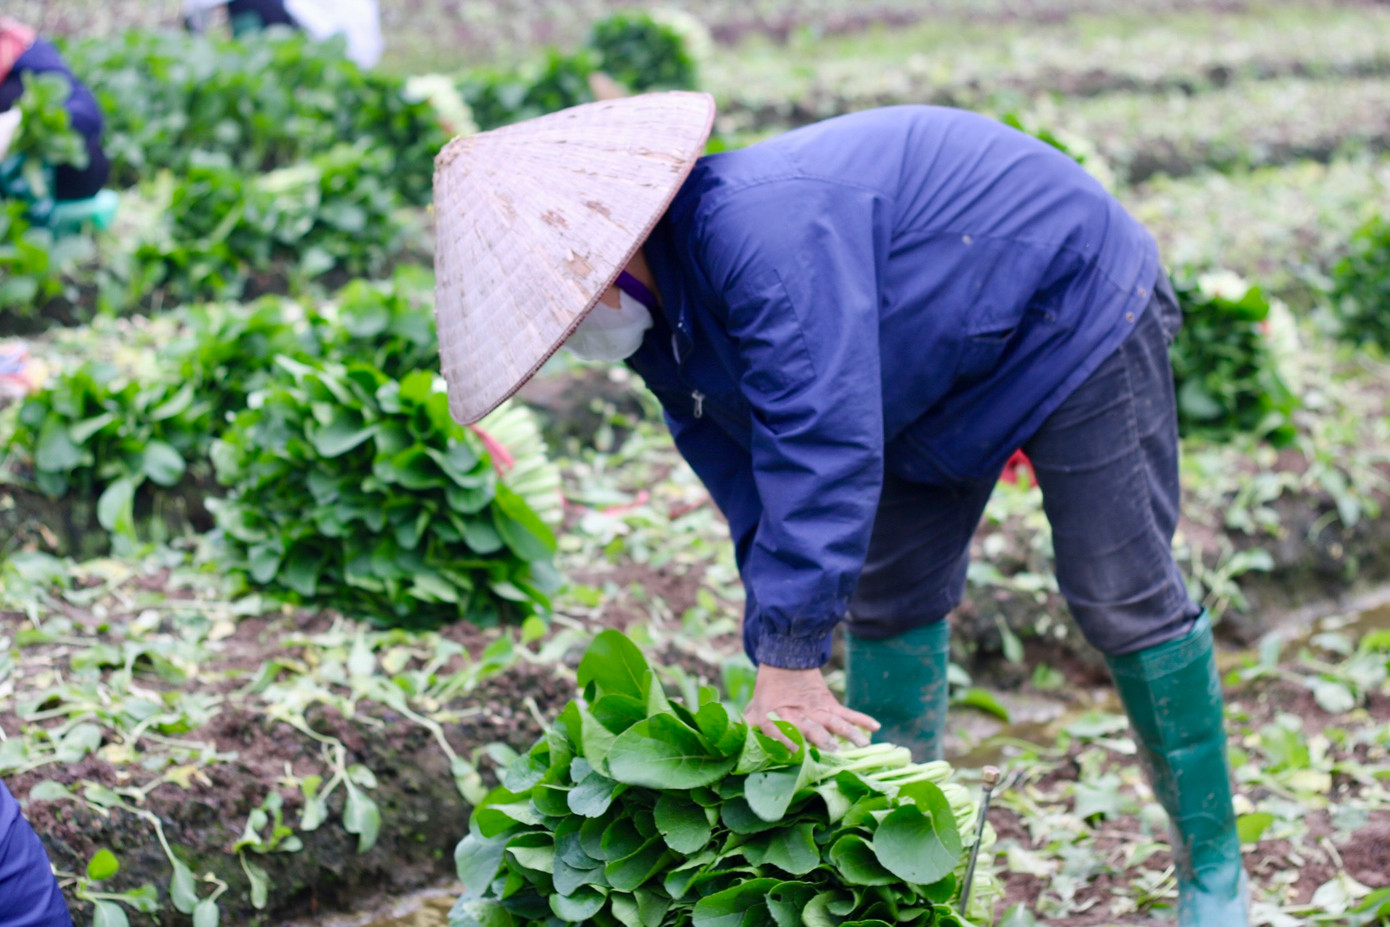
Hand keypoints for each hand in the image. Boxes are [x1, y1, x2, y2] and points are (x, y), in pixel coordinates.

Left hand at [744, 664, 879, 750]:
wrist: (785, 660)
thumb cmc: (768, 693)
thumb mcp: (753, 708)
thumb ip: (746, 726)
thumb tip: (734, 741)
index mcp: (775, 714)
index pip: (777, 729)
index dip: (784, 740)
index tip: (793, 752)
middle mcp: (798, 713)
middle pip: (811, 727)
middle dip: (822, 739)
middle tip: (834, 752)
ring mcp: (816, 708)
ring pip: (834, 721)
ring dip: (848, 733)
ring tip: (861, 745)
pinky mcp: (829, 703)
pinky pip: (847, 712)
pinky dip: (862, 719)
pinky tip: (876, 727)